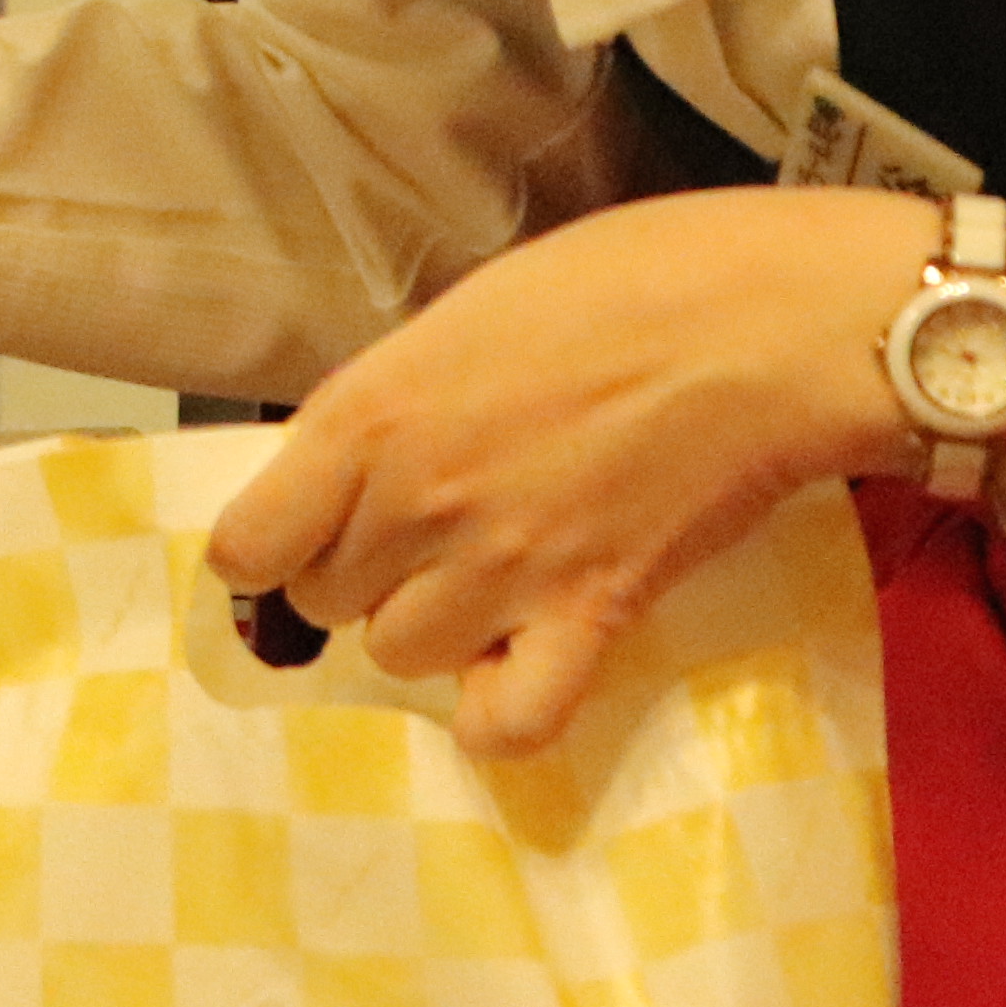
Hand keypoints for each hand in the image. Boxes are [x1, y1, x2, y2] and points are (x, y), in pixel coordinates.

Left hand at [206, 188, 938, 760]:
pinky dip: (504, 713)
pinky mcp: (593, 614)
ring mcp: (502, 566)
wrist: (760, 320)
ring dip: (432, 632)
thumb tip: (350, 470)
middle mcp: (415, 501)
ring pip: (401, 658)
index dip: (271, 548)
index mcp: (367, 416)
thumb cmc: (617, 286)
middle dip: (361, 577)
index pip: (246, 546)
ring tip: (484, 584)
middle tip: (426, 537)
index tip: (307, 533)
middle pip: (324, 605)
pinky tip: (520, 665)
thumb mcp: (457, 320)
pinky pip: (509, 721)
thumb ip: (390, 407)